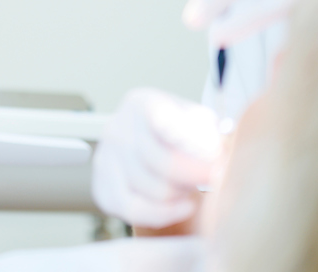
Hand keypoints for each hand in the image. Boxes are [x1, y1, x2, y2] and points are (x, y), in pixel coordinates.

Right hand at [92, 88, 222, 228]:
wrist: (152, 147)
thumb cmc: (179, 134)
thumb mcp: (196, 119)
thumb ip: (204, 130)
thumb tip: (208, 152)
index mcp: (141, 103)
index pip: (161, 118)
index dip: (187, 137)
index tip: (211, 154)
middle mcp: (117, 128)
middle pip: (163, 163)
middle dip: (196, 175)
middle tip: (215, 176)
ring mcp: (106, 159)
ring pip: (153, 190)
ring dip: (181, 193)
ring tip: (192, 185)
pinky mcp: (102, 188)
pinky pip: (135, 211)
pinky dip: (164, 214)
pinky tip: (182, 206)